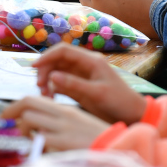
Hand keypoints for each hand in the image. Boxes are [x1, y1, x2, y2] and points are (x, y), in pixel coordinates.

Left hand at [1, 97, 110, 151]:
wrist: (119, 151)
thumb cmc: (97, 143)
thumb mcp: (76, 129)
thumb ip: (56, 126)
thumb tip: (34, 132)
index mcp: (65, 110)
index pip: (33, 100)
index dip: (14, 106)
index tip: (4, 115)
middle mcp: (62, 115)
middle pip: (27, 103)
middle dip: (9, 112)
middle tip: (1, 124)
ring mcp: (62, 128)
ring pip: (28, 119)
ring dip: (20, 130)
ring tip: (24, 141)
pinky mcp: (63, 143)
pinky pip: (38, 139)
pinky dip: (32, 146)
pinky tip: (35, 153)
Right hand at [32, 44, 146, 123]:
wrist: (133, 115)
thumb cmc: (120, 102)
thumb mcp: (97, 94)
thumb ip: (74, 84)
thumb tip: (51, 76)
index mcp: (91, 61)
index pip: (63, 51)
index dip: (47, 56)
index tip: (34, 67)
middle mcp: (84, 66)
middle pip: (57, 61)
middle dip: (45, 71)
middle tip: (39, 86)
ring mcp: (81, 76)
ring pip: (57, 72)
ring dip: (48, 81)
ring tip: (44, 95)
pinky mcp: (79, 88)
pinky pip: (60, 84)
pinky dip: (53, 89)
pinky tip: (50, 98)